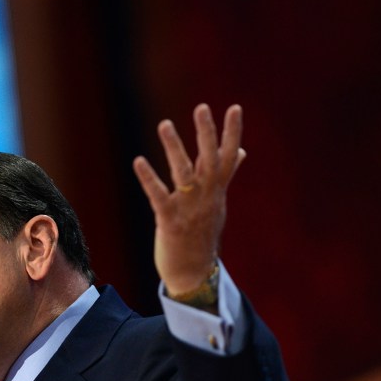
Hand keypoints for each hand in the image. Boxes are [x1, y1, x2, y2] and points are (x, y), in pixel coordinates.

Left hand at [132, 103, 245, 294]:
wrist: (194, 273)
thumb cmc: (203, 234)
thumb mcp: (217, 202)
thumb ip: (225, 174)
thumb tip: (241, 151)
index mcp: (216, 191)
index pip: (228, 157)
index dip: (232, 132)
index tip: (234, 107)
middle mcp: (206, 197)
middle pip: (210, 159)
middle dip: (206, 133)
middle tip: (202, 108)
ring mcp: (189, 208)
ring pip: (183, 172)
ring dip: (174, 147)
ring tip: (165, 124)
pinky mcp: (170, 221)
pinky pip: (159, 195)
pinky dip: (149, 178)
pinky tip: (138, 160)